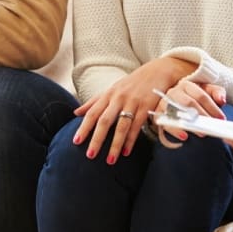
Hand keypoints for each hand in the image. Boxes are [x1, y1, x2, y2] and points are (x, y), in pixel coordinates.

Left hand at [73, 57, 194, 163]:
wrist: (157, 71)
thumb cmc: (131, 83)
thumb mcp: (111, 89)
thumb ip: (94, 101)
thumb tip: (75, 112)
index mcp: (108, 94)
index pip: (92, 112)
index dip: (84, 127)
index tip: (76, 141)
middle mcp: (118, 98)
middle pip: (105, 121)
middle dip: (97, 139)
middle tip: (90, 155)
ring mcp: (133, 102)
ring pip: (121, 126)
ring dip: (115, 144)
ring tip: (110, 160)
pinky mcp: (146, 106)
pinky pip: (137, 126)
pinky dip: (131, 140)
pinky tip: (126, 152)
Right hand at [157, 80, 225, 138]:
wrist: (177, 102)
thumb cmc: (195, 97)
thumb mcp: (207, 91)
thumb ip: (217, 92)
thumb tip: (221, 99)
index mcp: (187, 85)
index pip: (201, 96)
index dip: (212, 107)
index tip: (221, 118)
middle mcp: (174, 92)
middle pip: (189, 103)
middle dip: (202, 116)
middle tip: (211, 126)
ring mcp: (164, 103)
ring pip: (177, 113)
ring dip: (190, 124)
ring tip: (201, 133)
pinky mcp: (159, 114)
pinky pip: (165, 122)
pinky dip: (175, 130)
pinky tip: (185, 136)